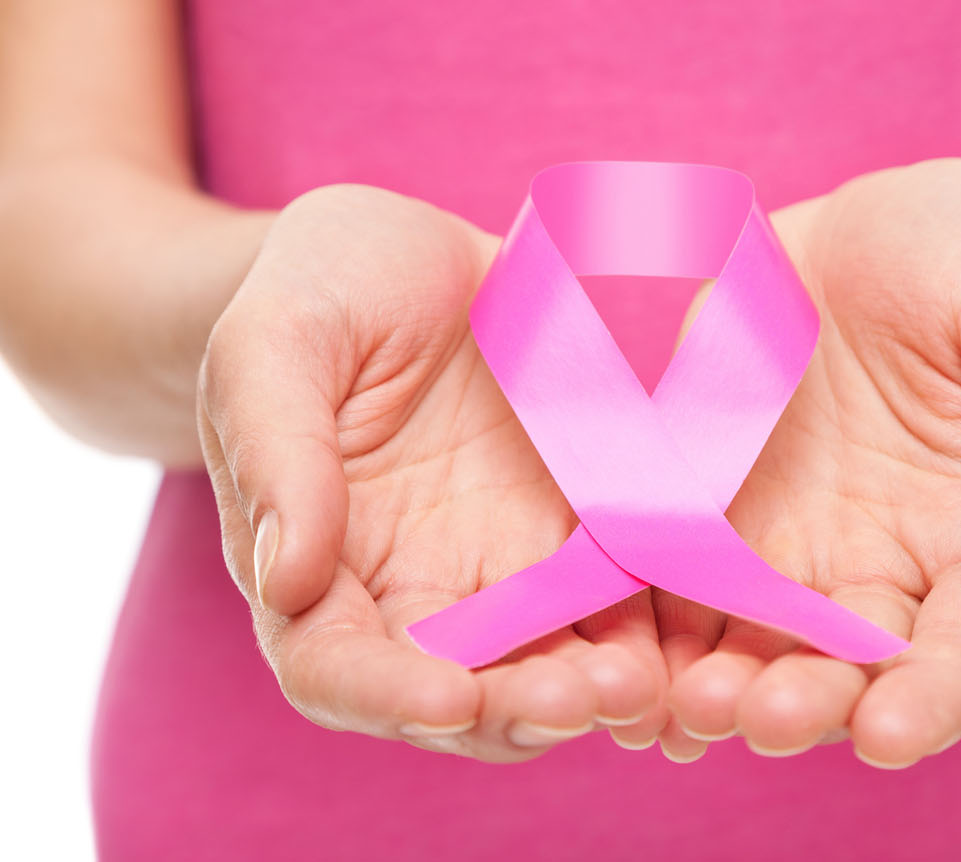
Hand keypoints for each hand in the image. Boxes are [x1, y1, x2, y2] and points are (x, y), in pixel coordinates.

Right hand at [197, 185, 666, 760]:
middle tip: (578, 700)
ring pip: (546, 661)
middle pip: (458, 691)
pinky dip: (646, 626)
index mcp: (317, 565)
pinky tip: (683, 631)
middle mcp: (413, 589)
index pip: (333, 668)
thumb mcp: (275, 344)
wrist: (413, 252)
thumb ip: (276, 454)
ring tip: (642, 684)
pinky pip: (617, 594)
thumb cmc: (319, 288)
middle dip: (514, 709)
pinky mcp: (578, 530)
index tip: (448, 699)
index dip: (385, 696)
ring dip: (592, 689)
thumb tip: (284, 582)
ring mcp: (504, 566)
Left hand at [658, 159, 960, 765]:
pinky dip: (643, 623)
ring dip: (714, 685)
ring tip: (683, 703)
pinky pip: (667, 573)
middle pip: (843, 671)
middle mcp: (872, 568)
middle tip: (762, 719)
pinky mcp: (702, 504)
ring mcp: (779, 543)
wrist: (883, 224)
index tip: (890, 736)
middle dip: (807, 707)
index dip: (933, 703)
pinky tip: (614, 650)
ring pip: (746, 642)